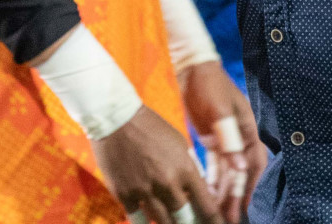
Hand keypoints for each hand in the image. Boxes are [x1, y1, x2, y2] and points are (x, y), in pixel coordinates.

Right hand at [92, 106, 222, 223]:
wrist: (116, 119)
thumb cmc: (151, 127)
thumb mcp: (179, 144)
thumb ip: (188, 168)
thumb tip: (194, 190)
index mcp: (185, 169)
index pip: (206, 205)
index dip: (214, 220)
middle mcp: (167, 183)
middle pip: (184, 218)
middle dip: (188, 223)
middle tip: (188, 221)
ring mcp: (144, 191)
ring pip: (162, 221)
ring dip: (168, 223)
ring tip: (171, 221)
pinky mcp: (124, 194)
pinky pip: (137, 219)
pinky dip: (144, 221)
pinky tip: (148, 221)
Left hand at [178, 62, 263, 220]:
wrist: (191, 67)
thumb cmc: (208, 84)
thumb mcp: (219, 110)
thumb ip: (229, 138)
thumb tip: (240, 167)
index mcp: (248, 128)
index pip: (254, 163)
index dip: (250, 186)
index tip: (244, 206)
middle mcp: (240, 137)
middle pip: (241, 172)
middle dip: (235, 195)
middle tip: (228, 218)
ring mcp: (226, 139)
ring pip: (228, 171)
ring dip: (224, 191)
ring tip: (217, 212)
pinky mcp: (212, 139)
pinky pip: (216, 165)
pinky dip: (213, 180)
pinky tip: (207, 194)